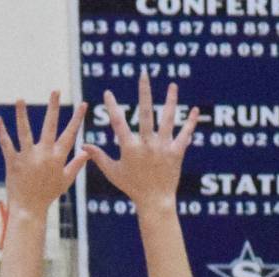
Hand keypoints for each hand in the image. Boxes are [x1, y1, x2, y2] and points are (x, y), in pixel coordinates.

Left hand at [0, 91, 88, 217]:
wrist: (29, 209)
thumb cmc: (48, 195)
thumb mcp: (65, 181)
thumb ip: (76, 164)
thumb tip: (87, 151)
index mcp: (58, 157)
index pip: (70, 134)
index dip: (77, 118)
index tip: (83, 104)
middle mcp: (44, 154)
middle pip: (49, 126)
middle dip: (53, 107)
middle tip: (55, 90)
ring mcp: (28, 157)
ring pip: (25, 131)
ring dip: (22, 114)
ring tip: (20, 99)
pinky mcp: (13, 162)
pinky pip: (7, 144)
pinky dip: (2, 132)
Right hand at [82, 73, 198, 212]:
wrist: (154, 201)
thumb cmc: (131, 187)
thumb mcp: (113, 172)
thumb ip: (99, 157)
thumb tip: (83, 145)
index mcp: (129, 148)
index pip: (118, 123)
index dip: (112, 107)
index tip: (108, 92)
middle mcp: (147, 144)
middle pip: (145, 113)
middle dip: (144, 92)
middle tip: (143, 74)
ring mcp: (163, 147)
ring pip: (168, 119)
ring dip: (171, 101)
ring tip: (172, 85)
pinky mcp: (176, 152)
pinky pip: (185, 134)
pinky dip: (190, 122)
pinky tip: (195, 110)